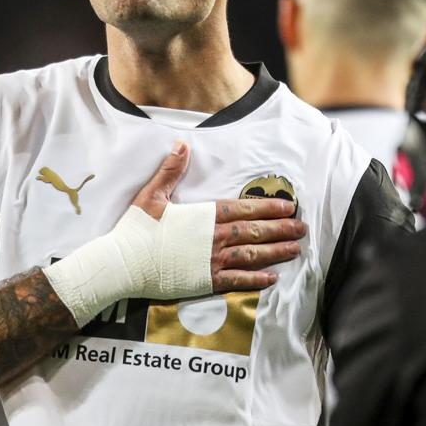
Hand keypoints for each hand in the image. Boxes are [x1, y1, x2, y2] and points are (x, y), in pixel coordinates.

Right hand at [132, 141, 305, 292]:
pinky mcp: (206, 282)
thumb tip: (182, 144)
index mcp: (205, 215)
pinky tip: (272, 278)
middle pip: (256, 232)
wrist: (123, 264)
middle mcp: (214, 238)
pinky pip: (238, 281)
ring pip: (254, 256)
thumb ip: (171, 170)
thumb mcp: (151, 194)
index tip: (289, 206)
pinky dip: (257, 280)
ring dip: (277, 251)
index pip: (245, 208)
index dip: (269, 207)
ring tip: (295, 248)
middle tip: (302, 227)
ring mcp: (212, 261)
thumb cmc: (136, 229)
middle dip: (282, 228)